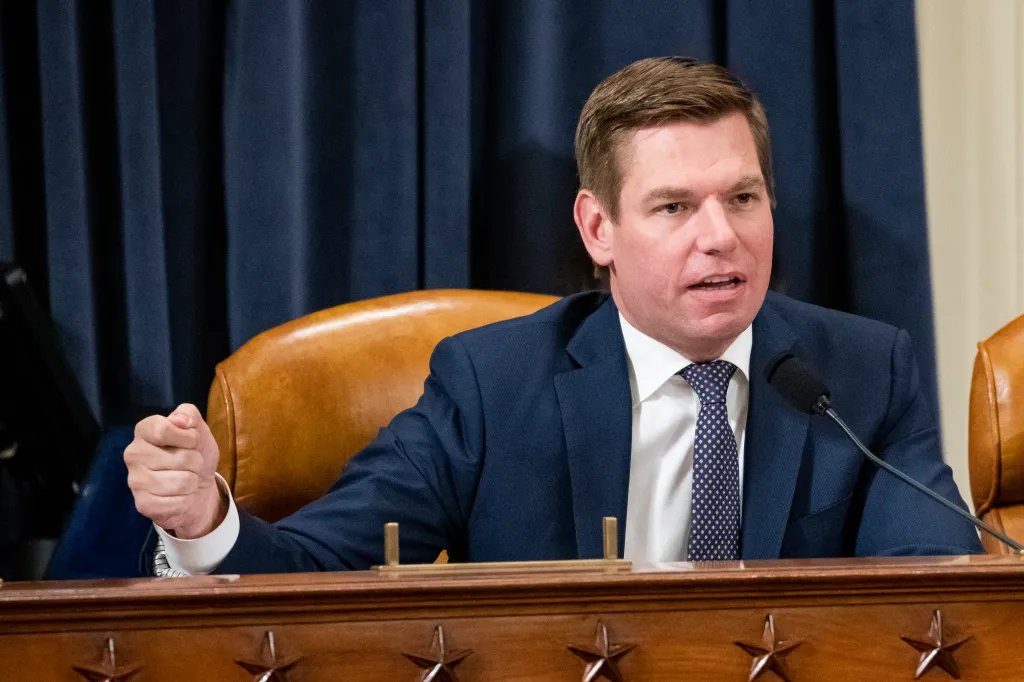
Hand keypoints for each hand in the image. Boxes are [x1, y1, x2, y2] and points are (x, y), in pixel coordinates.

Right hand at [124, 403, 226, 538]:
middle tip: (189, 464)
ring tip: (185, 478)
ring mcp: (135, 481)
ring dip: (192, 481)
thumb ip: (189, 414)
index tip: (191, 441)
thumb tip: (179, 420)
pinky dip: (186, 499)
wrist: (200, 485)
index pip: (163, 430)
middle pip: (181, 458)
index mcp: (144, 431)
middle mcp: (133, 454)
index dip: (188, 437)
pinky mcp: (143, 504)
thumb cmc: (195, 452)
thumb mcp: (198, 428)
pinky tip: (179, 495)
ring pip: (183, 481)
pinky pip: (177, 502)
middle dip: (195, 461)